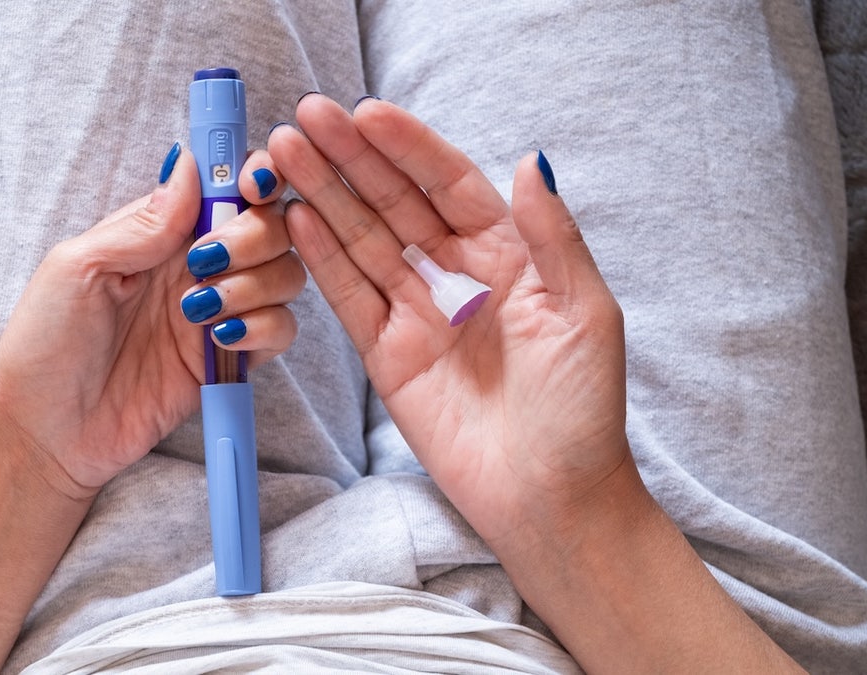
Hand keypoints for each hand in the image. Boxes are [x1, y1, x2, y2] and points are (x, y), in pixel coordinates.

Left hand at [0, 144, 302, 497]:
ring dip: (255, 285)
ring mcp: (217, 312)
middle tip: (206, 263)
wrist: (44, 432)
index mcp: (158, 232)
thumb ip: (142, 223)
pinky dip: (264, 327)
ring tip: (201, 311)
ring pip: (284, 275)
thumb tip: (192, 167)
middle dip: (253, 236)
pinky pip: (280, 330)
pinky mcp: (228, 360)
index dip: (249, 176)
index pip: (224, 186)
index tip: (248, 186)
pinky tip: (220, 340)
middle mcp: (195, 266)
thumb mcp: (78, 268)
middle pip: (270, 225)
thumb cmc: (43, 345)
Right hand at [268, 95, 629, 548]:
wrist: (551, 497)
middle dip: (351, 160)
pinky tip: (296, 219)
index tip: (367, 113)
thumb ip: (552, 236)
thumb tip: (529, 161)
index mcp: (510, 255)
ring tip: (282, 156)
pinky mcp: (387, 355)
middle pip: (395, 204)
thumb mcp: (584, 312)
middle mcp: (458, 276)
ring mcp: (418, 314)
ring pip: (363, 242)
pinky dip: (321, 258)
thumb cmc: (582, 410)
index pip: (450, 185)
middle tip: (305, 119)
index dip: (408, 148)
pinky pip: (348, 297)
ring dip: (324, 198)